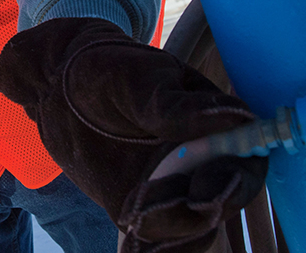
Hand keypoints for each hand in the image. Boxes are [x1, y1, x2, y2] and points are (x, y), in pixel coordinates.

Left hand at [0, 18, 266, 252]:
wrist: (61, 86)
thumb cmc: (110, 69)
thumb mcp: (141, 79)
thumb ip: (179, 107)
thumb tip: (236, 117)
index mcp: (216, 127)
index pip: (244, 164)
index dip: (234, 183)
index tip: (204, 191)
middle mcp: (201, 165)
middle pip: (220, 204)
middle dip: (200, 214)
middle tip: (169, 209)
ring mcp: (171, 190)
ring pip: (189, 228)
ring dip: (172, 232)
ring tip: (139, 221)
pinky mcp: (138, 210)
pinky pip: (153, 239)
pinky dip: (149, 248)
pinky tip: (134, 245)